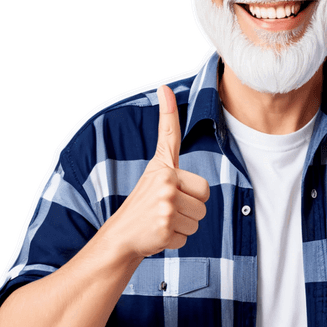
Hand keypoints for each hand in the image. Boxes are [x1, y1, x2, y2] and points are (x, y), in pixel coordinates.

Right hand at [102, 85, 209, 259]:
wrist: (121, 237)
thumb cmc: (143, 209)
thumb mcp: (155, 181)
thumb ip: (172, 170)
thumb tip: (166, 137)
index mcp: (162, 167)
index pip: (168, 135)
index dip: (167, 111)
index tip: (163, 87)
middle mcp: (164, 180)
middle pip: (205, 196)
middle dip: (193, 208)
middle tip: (169, 210)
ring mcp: (165, 202)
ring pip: (200, 217)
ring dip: (185, 225)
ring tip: (164, 221)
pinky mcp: (166, 224)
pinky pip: (189, 235)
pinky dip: (178, 239)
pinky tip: (161, 233)